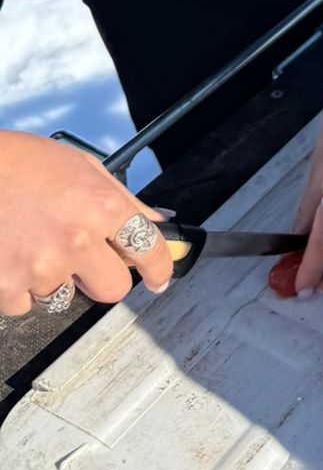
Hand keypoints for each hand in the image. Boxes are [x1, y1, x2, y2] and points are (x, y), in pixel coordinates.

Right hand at [0, 132, 172, 315]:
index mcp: (102, 206)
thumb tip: (160, 222)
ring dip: (56, 281)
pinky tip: (14, 256)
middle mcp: (77, 240)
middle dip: (104, 278)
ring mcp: (42, 266)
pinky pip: (26, 305)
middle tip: (85, 260)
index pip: (150, 249)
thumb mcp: (85, 168)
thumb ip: (126, 200)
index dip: (159, 267)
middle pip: (114, 289)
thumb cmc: (24, 163)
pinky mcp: (8, 285)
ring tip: (37, 247)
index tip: (158, 277)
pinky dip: (21, 288)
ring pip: (65, 298)